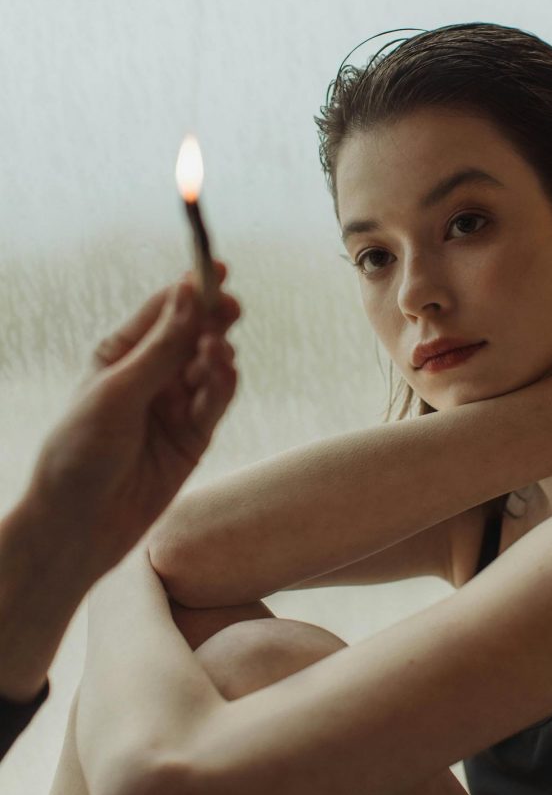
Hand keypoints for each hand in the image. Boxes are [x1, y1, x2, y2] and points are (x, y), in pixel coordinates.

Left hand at [26, 263, 239, 583]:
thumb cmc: (79, 452)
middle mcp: (151, 375)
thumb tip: (187, 293)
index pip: (164, 310)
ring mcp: (175, 405)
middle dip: (214, 319)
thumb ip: (161, 347)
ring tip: (212, 356)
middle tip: (229, 308)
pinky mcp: (195, 436)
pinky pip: (218, 400)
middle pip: (194, 333)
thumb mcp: (118, 392)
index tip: (218, 269)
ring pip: (211, 366)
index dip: (192, 288)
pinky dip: (224, 384)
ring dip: (217, 355)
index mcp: (121, 353)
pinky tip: (223, 374)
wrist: (79, 525)